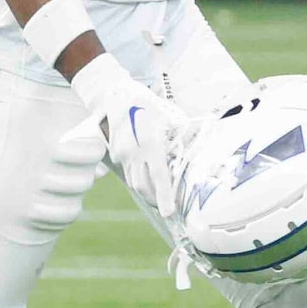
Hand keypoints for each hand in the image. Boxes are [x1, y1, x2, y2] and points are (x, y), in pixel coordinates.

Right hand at [69, 52, 197, 221]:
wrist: (118, 94)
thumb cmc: (148, 104)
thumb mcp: (169, 118)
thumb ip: (178, 140)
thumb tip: (191, 157)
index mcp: (150, 142)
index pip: (158, 176)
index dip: (164, 197)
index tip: (169, 213)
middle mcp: (133, 151)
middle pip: (143, 186)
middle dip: (155, 200)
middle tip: (167, 207)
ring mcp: (122, 154)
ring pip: (134, 182)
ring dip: (147, 192)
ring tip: (158, 197)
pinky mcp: (115, 154)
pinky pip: (128, 173)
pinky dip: (139, 180)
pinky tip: (147, 180)